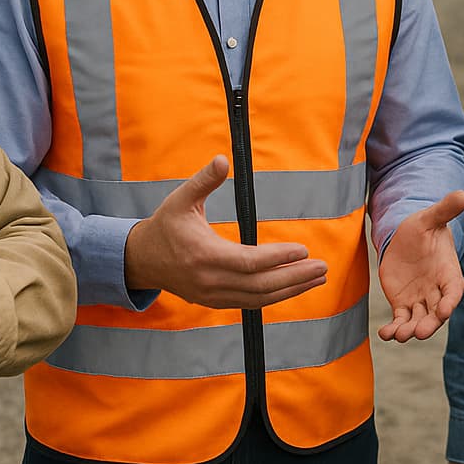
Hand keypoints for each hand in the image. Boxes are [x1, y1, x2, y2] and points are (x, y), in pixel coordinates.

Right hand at [124, 155, 327, 307]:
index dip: (278, 258)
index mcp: (204, 256)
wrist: (142, 260)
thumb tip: (222, 159)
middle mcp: (210, 282)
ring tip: (316, 278)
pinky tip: (294, 286)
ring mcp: (213, 296)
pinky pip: (251, 303)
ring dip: (291, 289)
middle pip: (261, 286)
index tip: (303, 249)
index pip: (249, 262)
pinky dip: (275, 296)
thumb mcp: (180, 199)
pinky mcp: (216, 302)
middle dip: (295, 277)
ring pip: (259, 299)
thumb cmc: (165, 226)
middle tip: (322, 267)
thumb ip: (203, 180)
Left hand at [377, 190, 463, 341]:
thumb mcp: (430, 217)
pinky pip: (400, 319)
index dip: (450, 301)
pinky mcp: (403, 303)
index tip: (444, 311)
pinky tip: (385, 334)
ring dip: (410, 330)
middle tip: (420, 332)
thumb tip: (463, 194)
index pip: (453, 290)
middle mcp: (436, 290)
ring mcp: (420, 299)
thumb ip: (445, 210)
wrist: (405, 238)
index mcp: (448, 272)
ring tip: (399, 335)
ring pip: (418, 320)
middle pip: (437, 312)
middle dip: (430, 324)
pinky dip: (394, 329)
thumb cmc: (422, 227)